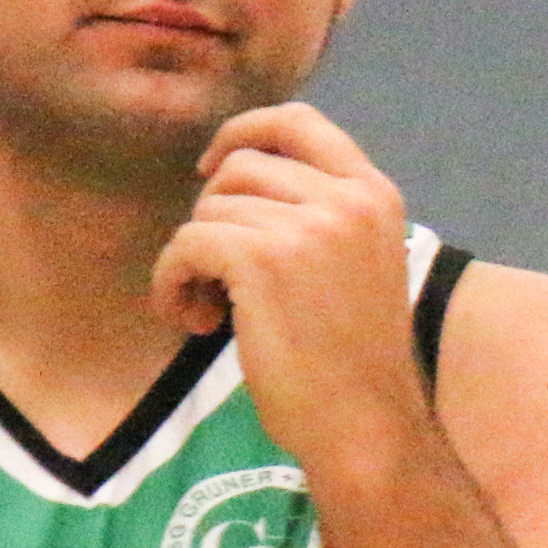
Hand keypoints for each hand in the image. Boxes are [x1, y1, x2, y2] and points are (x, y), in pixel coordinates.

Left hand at [147, 103, 419, 458]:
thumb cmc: (356, 362)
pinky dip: (173, 283)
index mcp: (374, 194)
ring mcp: (305, 226)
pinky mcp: (261, 259)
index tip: (213, 170)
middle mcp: (345, 199)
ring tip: (213, 311)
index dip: (244, 132)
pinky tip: (197, 322)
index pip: (298, 121)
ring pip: (209, 210)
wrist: (366, 426)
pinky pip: (186, 244)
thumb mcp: (361, 264)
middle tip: (217, 276)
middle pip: (240, 167)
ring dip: (192, 260)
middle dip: (213, 214)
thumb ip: (321, 216)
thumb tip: (235, 182)